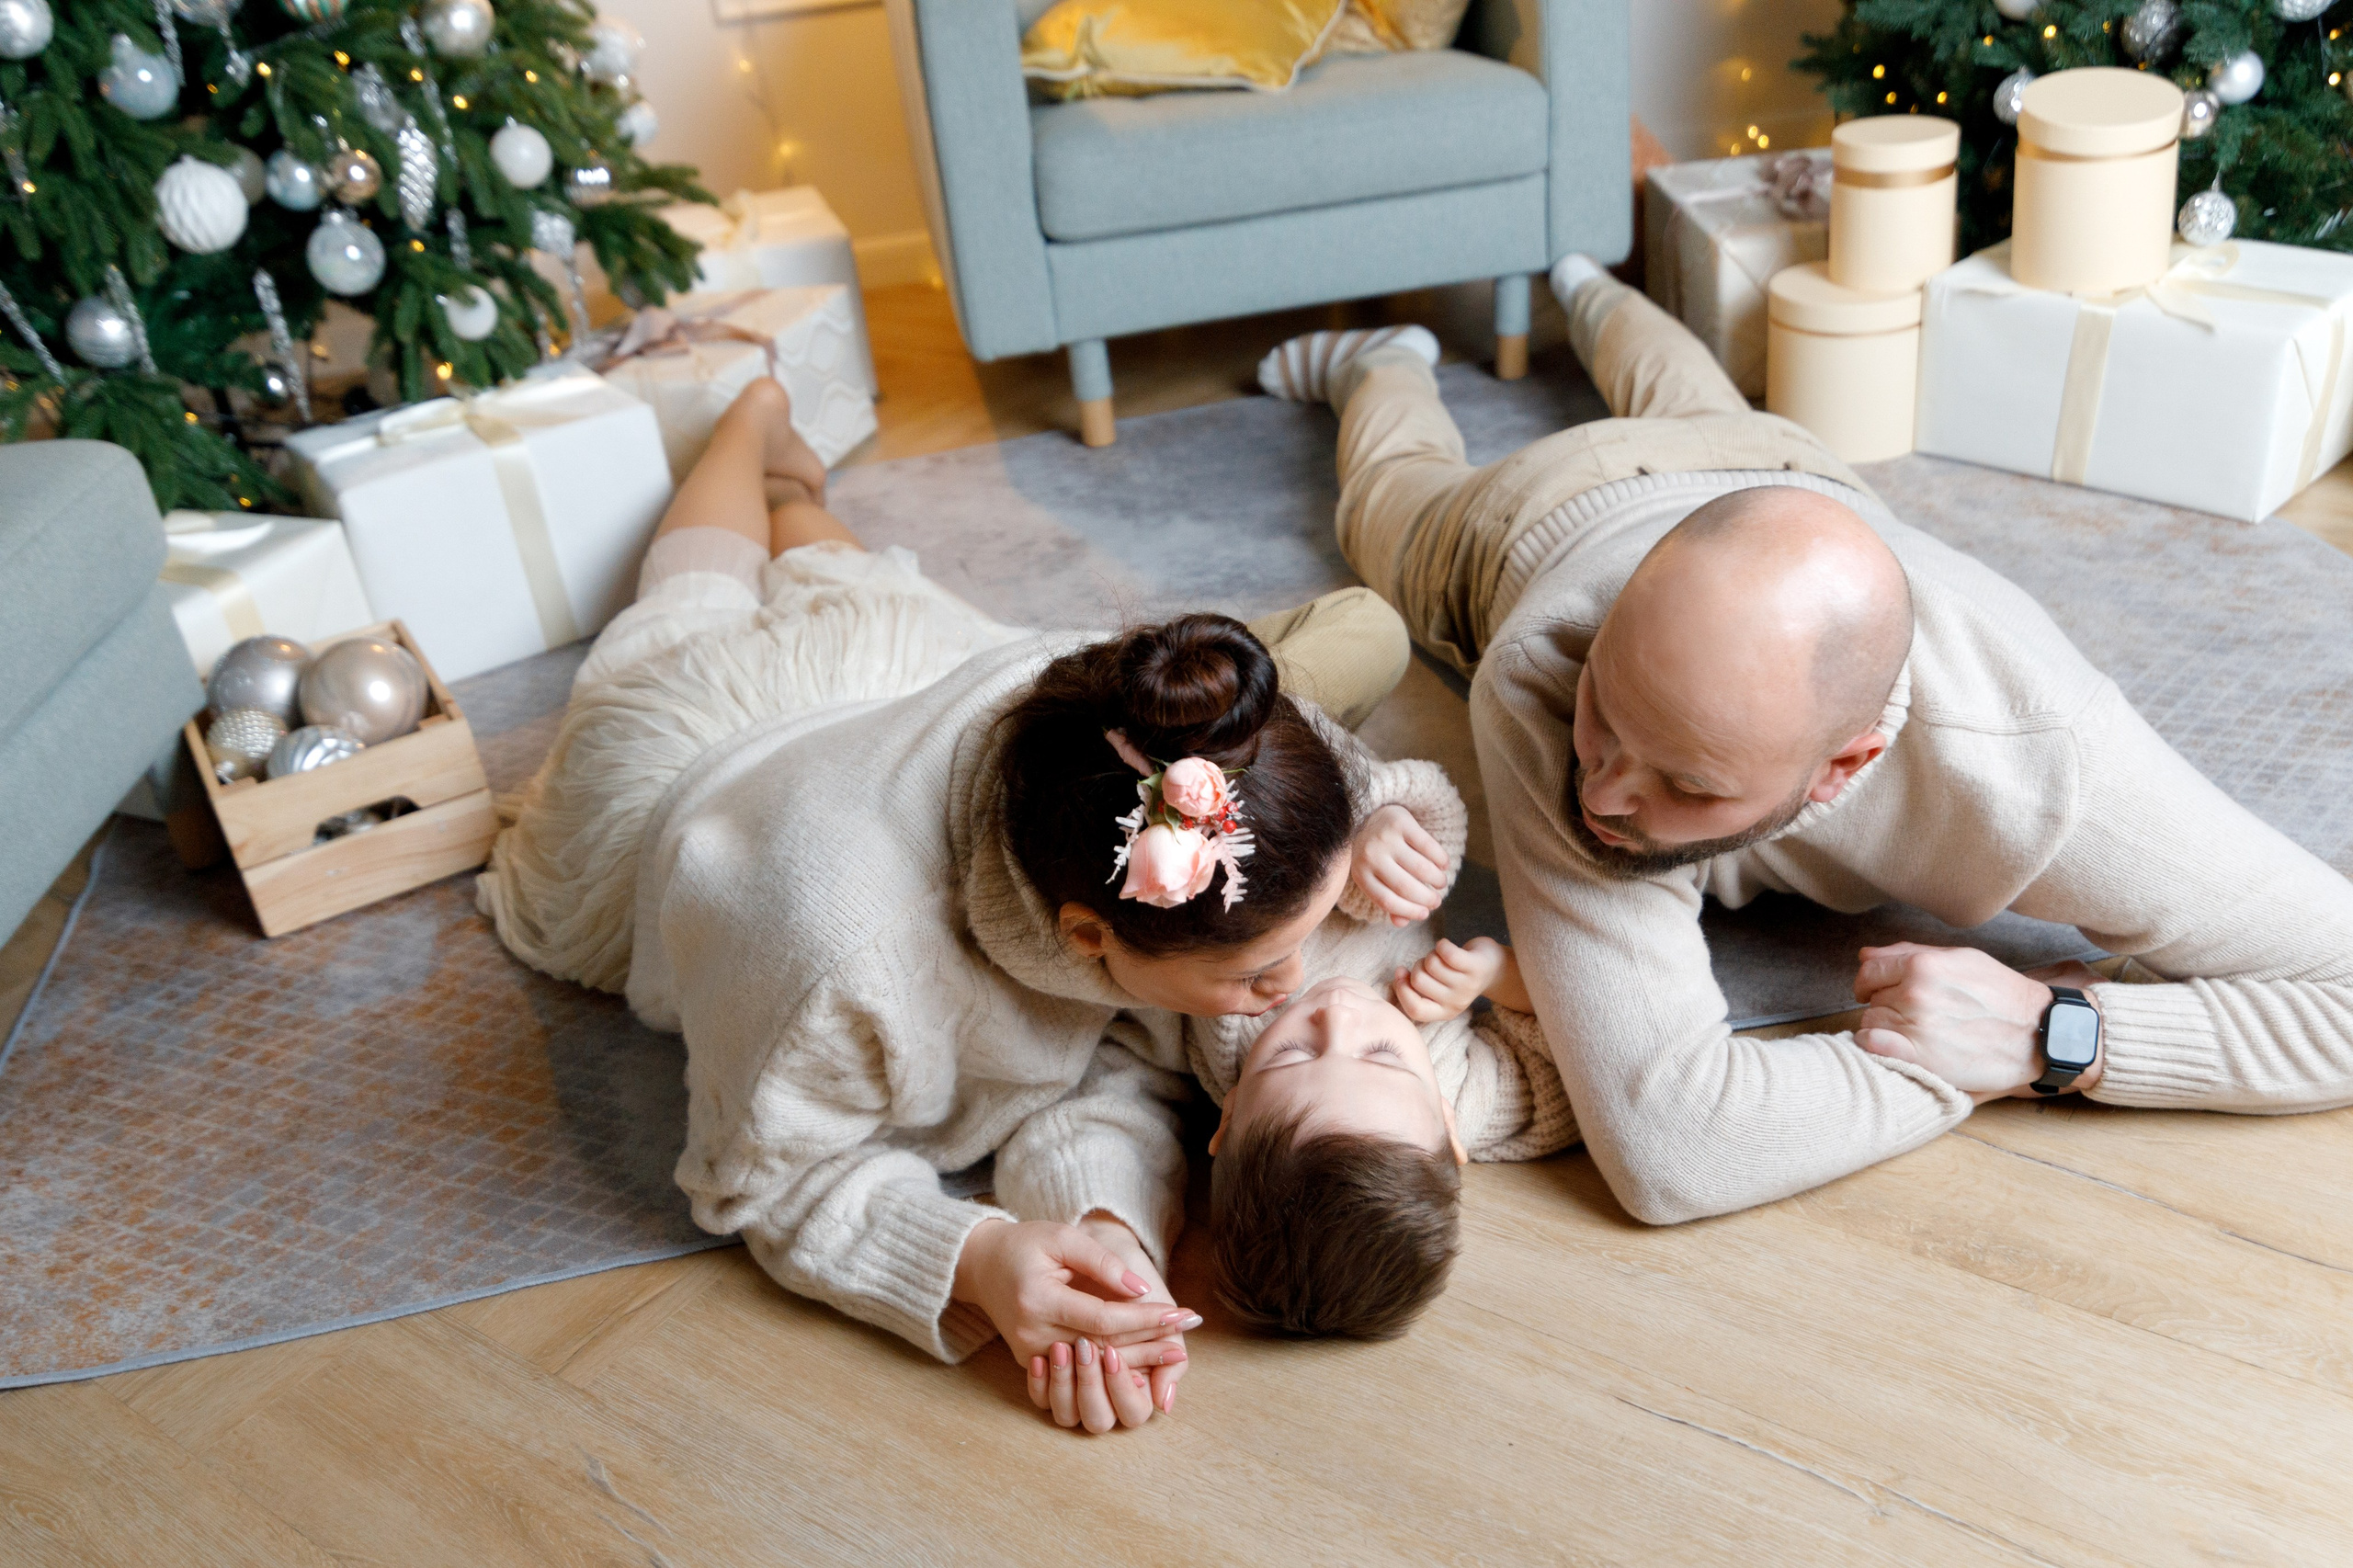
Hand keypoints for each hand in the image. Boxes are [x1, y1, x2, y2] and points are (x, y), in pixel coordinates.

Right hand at [952, 1219, 1194, 1428]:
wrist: (982, 1265)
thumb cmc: (1025, 1245)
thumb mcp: (1062, 1238)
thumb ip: (1101, 1263)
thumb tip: (1141, 1290)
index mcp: (1038, 1301)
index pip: (1103, 1319)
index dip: (1144, 1319)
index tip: (1179, 1312)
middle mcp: (1033, 1335)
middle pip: (1102, 1348)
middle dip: (1150, 1342)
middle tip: (1188, 1333)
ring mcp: (1031, 1354)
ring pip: (1093, 1366)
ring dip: (1137, 1361)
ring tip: (1174, 1352)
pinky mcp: (1033, 1363)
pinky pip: (1078, 1372)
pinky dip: (1112, 1369)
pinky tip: (1143, 1367)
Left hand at [1352, 804, 1450, 926]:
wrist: (1368, 814)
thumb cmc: (1375, 855)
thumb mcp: (1374, 877)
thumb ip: (1387, 900)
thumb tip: (1402, 923)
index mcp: (1361, 874)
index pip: (1387, 900)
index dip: (1409, 911)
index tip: (1425, 914)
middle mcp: (1370, 856)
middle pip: (1405, 886)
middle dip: (1427, 898)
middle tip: (1437, 900)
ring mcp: (1385, 838)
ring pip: (1420, 867)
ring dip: (1436, 880)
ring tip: (1441, 883)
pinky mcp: (1400, 822)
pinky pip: (1428, 846)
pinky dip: (1440, 859)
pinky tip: (1444, 865)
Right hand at [1391, 937, 1507, 1024]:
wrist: (1494, 966)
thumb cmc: (1458, 975)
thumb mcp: (1438, 990)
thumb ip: (1417, 988)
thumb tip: (1398, 974)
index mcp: (1444, 1012)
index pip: (1415, 1010)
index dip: (1402, 991)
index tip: (1401, 973)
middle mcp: (1456, 1003)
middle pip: (1419, 981)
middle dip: (1418, 966)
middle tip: (1430, 964)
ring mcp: (1467, 986)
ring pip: (1431, 965)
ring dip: (1432, 955)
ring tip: (1442, 957)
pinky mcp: (1475, 967)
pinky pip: (1447, 952)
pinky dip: (1441, 944)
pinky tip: (1445, 945)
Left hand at [1852, 943, 2068, 1101]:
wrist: (2038, 1032)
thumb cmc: (2000, 993)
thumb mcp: (1960, 959)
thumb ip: (1908, 953)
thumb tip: (1865, 954)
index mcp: (1922, 965)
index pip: (1869, 970)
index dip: (1871, 981)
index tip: (1879, 991)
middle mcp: (1914, 993)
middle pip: (1872, 998)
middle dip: (1886, 1004)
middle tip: (1915, 1014)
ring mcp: (1915, 1026)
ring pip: (1870, 1022)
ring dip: (1885, 1027)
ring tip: (1916, 1032)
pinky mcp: (1919, 1056)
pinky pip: (1872, 1045)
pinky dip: (1876, 1046)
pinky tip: (1898, 1046)